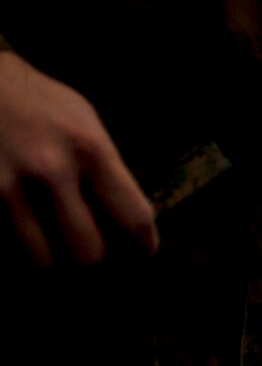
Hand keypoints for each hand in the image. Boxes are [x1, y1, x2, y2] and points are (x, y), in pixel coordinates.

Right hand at [0, 51, 157, 267]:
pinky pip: (6, 240)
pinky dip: (20, 248)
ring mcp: (10, 183)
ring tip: (55, 255)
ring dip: (51, 262)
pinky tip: (25, 238)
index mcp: (91, 149)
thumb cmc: (41, 103)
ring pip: (42, 257)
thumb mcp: (86, 123)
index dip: (144, 245)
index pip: (133, 216)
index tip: (143, 254)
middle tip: (96, 259)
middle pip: (89, 249)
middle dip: (95, 262)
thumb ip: (106, 168)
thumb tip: (123, 218)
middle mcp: (52, 168)